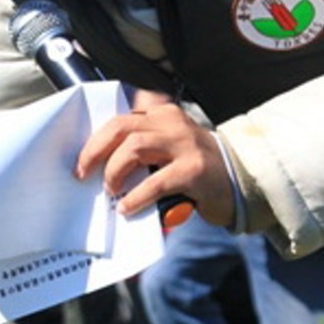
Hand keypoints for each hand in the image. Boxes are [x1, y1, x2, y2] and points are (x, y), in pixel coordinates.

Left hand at [76, 96, 233, 224]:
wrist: (242, 181)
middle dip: (95, 151)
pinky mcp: (194, 170)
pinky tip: (127, 207)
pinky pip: (155, 182)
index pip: (120, 119)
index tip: (81, 160)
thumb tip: (102, 170)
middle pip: (121, 128)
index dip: (95, 138)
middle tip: (83, 173)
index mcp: (162, 116)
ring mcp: (185, 145)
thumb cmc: (196, 169)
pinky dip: (136, 197)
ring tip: (111, 189)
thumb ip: (143, 150)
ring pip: (134, 147)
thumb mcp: (169, 150)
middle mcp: (172, 124)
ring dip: (114, 171)